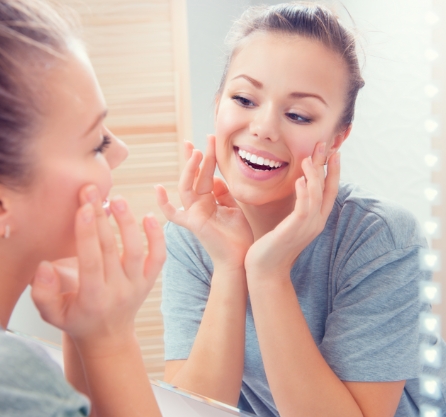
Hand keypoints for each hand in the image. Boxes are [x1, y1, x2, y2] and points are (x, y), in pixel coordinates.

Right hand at [31, 185, 165, 354]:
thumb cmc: (77, 320)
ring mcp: (138, 285)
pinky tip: (149, 217)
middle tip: (92, 192)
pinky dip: (157, 237)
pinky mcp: (149, 280)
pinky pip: (158, 257)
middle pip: (111, 249)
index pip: (91, 261)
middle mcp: (119, 290)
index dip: (87, 234)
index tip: (82, 208)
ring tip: (118, 199)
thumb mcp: (53, 314)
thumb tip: (43, 266)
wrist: (108, 336)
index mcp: (93, 298)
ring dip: (128, 223)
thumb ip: (43, 293)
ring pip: (136, 250)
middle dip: (100, 218)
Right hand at [156, 135, 252, 270]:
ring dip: (190, 169)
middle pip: (195, 176)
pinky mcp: (193, 223)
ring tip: (196, 152)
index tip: (210, 139)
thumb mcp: (233, 208)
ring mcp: (194, 213)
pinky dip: (163, 203)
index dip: (207, 158)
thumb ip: (223, 193)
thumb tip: (215, 178)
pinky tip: (158, 188)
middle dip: (198, 157)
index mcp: (209, 200)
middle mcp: (199, 205)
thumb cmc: (238, 236)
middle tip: (201, 140)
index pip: (205, 174)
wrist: (241, 257)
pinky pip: (173, 213)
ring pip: (187, 186)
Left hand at [245, 143, 339, 277]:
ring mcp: (307, 227)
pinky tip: (299, 180)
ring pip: (317, 196)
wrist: (265, 270)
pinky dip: (304, 193)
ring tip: (309, 157)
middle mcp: (316, 222)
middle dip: (327, 166)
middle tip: (325, 144)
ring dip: (314, 175)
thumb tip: (296, 189)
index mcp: (315, 219)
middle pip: (327, 189)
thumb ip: (295, 208)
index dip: (333, 172)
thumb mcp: (287, 223)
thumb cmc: (272, 246)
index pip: (329, 191)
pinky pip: (303, 208)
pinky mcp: (294, 230)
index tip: (333, 152)